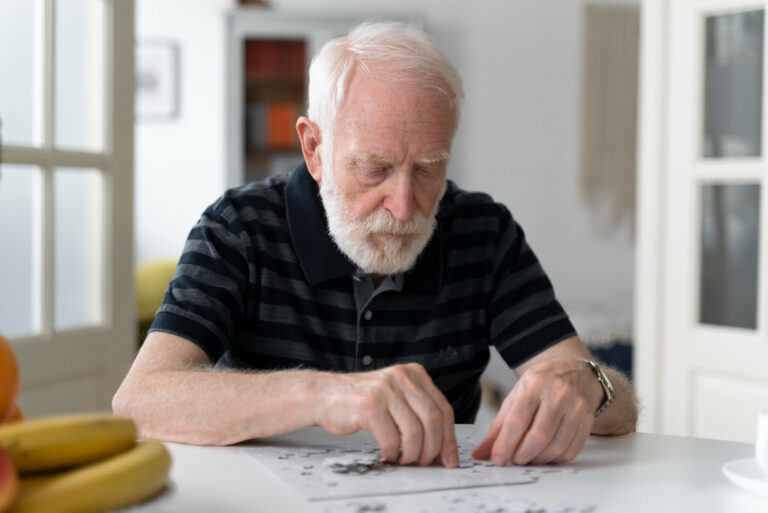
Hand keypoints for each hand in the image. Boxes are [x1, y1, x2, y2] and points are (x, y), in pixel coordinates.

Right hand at [314, 363, 458, 467]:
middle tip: (426, 462)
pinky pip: (392, 439)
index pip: (443, 408)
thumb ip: (418, 413)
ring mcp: (385, 390)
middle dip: (433, 448)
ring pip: (415, 432)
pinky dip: (392, 453)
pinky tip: (387, 454)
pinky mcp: (370, 405)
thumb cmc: (360, 401)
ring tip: (403, 459)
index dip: (449, 438)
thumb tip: (442, 448)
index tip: (449, 457)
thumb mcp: (396, 396)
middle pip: (433, 420)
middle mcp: (402, 377)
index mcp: (414, 373)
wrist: (325, 395)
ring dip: (412, 453)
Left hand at [472, 357, 601, 465]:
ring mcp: (576, 407)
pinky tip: (546, 455)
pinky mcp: (588, 420)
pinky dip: (555, 459)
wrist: (575, 371)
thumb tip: (481, 452)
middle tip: (514, 459)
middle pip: (538, 436)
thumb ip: (498, 425)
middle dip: (522, 455)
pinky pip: (571, 450)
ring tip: (528, 458)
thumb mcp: (516, 396)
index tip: (497, 459)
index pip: (518, 420)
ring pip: (556, 446)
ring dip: (538, 459)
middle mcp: (558, 394)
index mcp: (535, 384)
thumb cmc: (542, 383)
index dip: (506, 444)